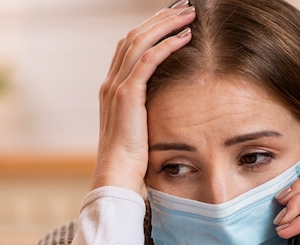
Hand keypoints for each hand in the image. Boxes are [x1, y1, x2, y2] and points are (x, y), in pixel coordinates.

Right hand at [91, 1, 195, 191]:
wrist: (117, 173)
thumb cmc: (130, 157)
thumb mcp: (137, 127)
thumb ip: (144, 109)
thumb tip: (164, 103)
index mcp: (111, 88)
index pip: (129, 46)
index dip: (150, 28)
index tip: (171, 19)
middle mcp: (111, 82)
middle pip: (134, 36)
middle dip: (159, 19)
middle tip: (184, 8)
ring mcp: (116, 87)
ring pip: (140, 42)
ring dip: (166, 25)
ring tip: (188, 15)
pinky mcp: (127, 95)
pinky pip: (148, 60)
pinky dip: (167, 45)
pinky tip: (185, 37)